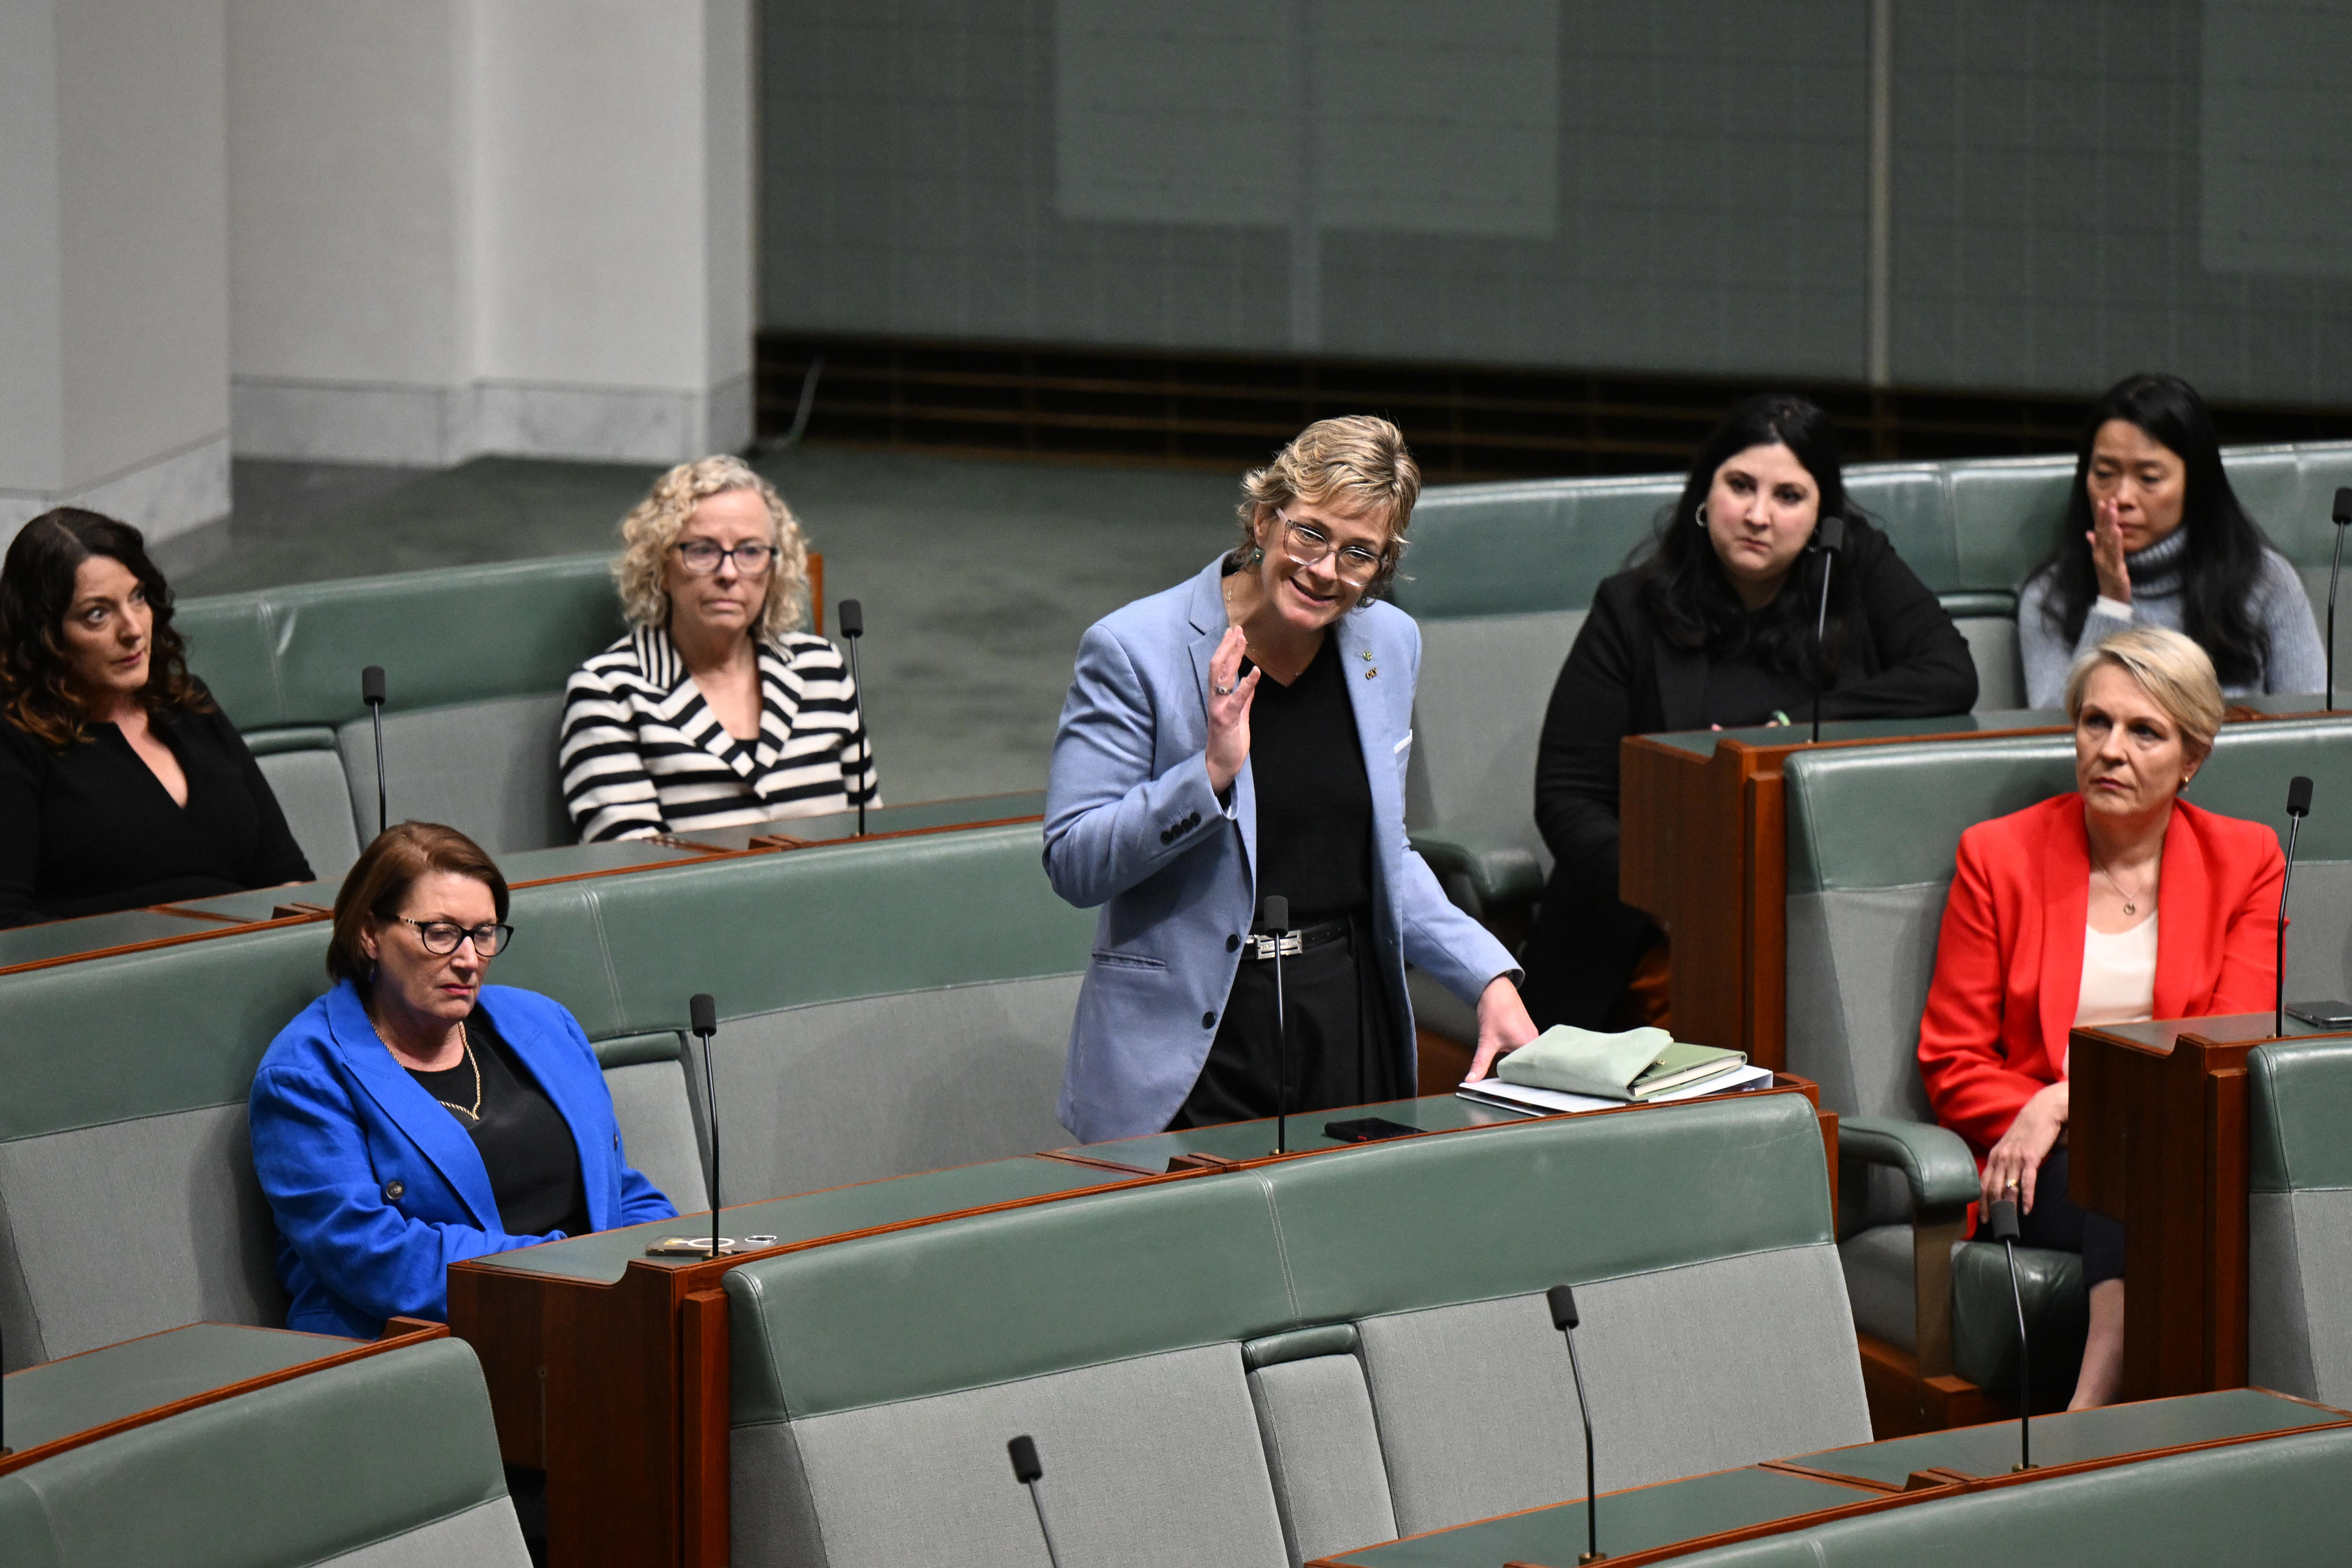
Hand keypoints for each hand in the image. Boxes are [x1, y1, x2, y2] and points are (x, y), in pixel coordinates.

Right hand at [1205, 625, 1260, 794]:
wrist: (1221, 764)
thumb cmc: (1229, 741)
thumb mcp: (1239, 715)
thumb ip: (1244, 698)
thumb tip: (1250, 680)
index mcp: (1218, 697)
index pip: (1220, 668)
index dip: (1226, 649)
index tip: (1234, 631)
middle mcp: (1215, 699)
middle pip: (1218, 666)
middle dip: (1227, 646)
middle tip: (1237, 628)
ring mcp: (1219, 708)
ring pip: (1222, 677)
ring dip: (1233, 656)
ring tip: (1242, 640)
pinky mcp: (1226, 719)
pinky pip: (1237, 699)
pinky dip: (1246, 684)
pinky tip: (1255, 671)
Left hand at [1465, 975, 1538, 1082]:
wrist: (1495, 989)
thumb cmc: (1495, 1010)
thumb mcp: (1486, 1041)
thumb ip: (1480, 1063)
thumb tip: (1471, 1079)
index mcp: (1529, 1044)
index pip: (1528, 1071)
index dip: (1519, 1081)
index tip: (1512, 1090)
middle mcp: (1536, 1041)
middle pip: (1530, 1065)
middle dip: (1520, 1075)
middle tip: (1512, 1086)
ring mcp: (1534, 1036)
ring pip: (1528, 1057)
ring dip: (1519, 1064)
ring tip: (1512, 1075)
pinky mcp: (1529, 1032)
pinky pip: (1527, 1049)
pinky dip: (1519, 1055)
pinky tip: (1512, 1060)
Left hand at [1981, 1080, 2068, 1214]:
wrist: (2042, 1111)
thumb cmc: (2029, 1131)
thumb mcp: (2012, 1148)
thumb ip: (2007, 1163)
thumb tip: (2006, 1183)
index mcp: (1994, 1156)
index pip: (1983, 1183)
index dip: (1982, 1202)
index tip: (1983, 1218)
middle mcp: (2001, 1157)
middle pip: (1993, 1189)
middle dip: (1993, 1209)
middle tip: (1996, 1226)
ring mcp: (2014, 1157)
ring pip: (2008, 1188)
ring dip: (2009, 1208)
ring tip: (2011, 1223)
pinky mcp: (2030, 1157)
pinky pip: (2027, 1181)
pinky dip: (2027, 1198)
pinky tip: (2027, 1210)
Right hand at [2087, 497, 2130, 604]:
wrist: (2111, 599)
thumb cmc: (2108, 579)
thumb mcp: (2103, 560)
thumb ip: (2096, 545)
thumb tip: (2089, 532)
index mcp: (2098, 551)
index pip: (2099, 531)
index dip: (2101, 516)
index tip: (2103, 502)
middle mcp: (2100, 554)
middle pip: (2102, 532)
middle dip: (2106, 516)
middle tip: (2109, 500)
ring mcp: (2106, 561)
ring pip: (2108, 540)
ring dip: (2110, 524)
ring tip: (2113, 510)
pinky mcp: (2115, 569)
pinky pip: (2115, 553)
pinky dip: (2116, 542)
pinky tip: (2117, 531)